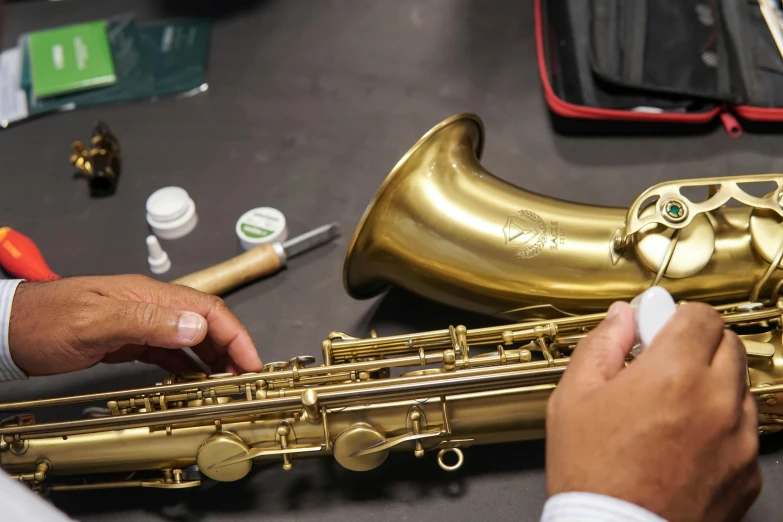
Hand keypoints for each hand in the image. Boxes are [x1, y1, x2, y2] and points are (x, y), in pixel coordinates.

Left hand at [8, 275, 262, 376]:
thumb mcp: (97, 320)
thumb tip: (197, 326)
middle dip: (232, 349)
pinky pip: (169, 351)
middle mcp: (151, 306)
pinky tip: (193, 378)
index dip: (236, 335)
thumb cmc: (46, 320)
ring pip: (191, 338)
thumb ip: (148, 321)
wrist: (12, 329)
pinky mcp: (130, 339)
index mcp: (150, 296)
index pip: (208, 310)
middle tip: (244, 379)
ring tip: (225, 382)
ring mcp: (141, 322)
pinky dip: (187, 364)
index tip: (251, 361)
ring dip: (213, 358)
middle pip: (206, 323)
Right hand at [545, 301, 760, 521]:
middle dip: (697, 344)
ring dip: (711, 385)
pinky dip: (720, 427)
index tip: (658, 326)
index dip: (675, 315)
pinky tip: (683, 442)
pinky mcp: (747, 473)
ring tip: (670, 410)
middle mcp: (716, 402)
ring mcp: (738, 440)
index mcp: (673, 375)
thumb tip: (620, 318)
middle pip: (728, 344)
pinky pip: (743, 431)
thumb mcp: (573, 399)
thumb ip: (601, 345)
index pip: (701, 315)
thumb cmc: (592, 475)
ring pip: (738, 388)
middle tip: (662, 364)